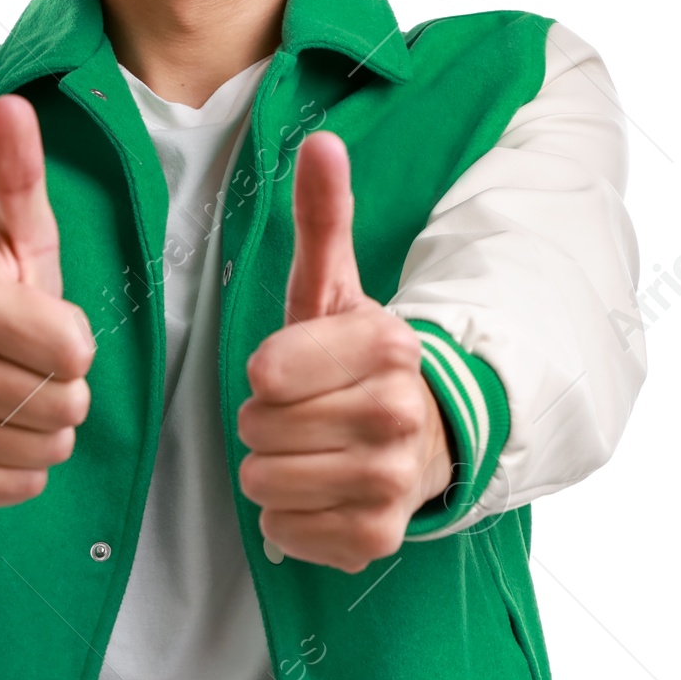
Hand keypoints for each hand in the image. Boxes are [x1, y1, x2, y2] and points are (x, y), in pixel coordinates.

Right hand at [0, 95, 94, 506]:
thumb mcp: (13, 237)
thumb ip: (17, 175)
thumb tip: (11, 103)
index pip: (74, 350)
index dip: (74, 340)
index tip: (42, 326)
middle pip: (67, 404)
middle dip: (63, 387)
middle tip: (26, 365)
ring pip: (48, 449)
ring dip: (46, 428)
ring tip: (11, 396)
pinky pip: (21, 487)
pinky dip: (20, 468)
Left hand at [237, 132, 452, 571]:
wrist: (422, 435)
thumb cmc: (354, 360)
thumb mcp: (333, 289)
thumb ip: (322, 218)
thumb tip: (321, 142)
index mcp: (387, 345)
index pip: (266, 371)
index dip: (265, 373)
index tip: (294, 369)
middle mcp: (397, 414)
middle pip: (258, 429)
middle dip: (264, 423)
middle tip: (302, 413)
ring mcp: (392, 481)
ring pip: (264, 483)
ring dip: (270, 470)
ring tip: (309, 450)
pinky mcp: (377, 537)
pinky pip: (284, 533)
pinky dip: (286, 519)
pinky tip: (319, 492)